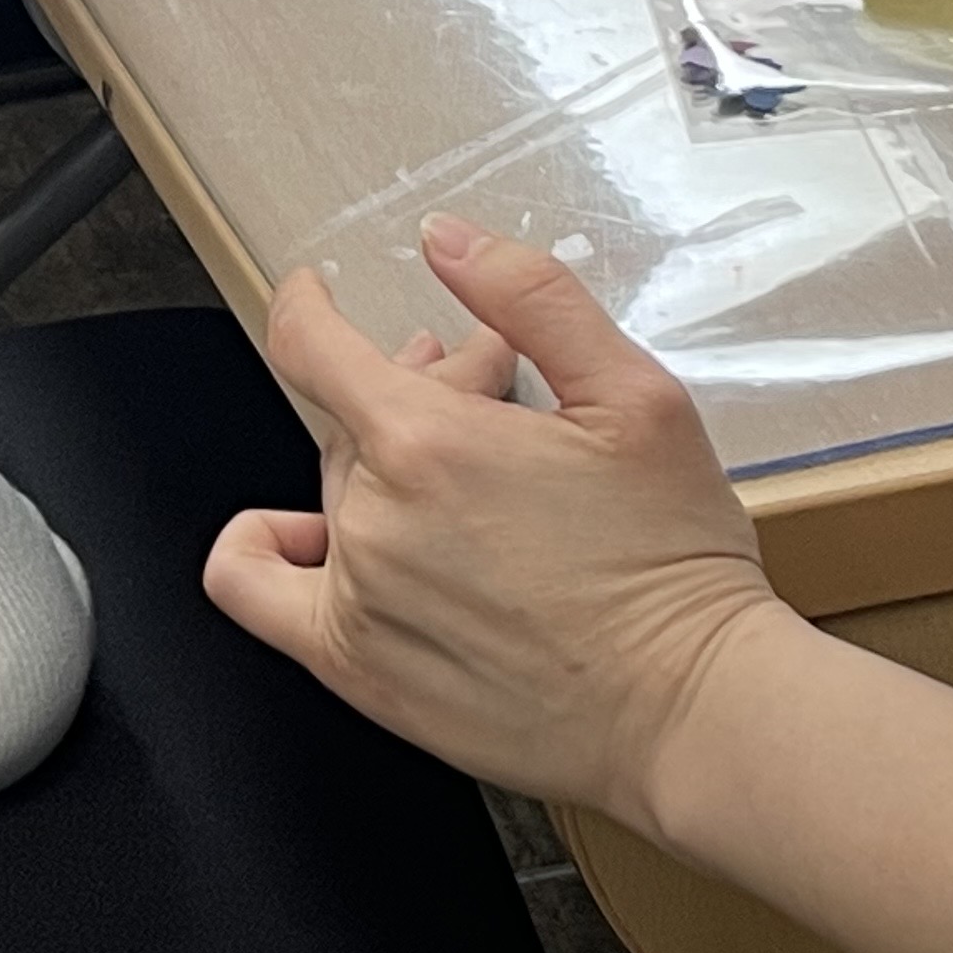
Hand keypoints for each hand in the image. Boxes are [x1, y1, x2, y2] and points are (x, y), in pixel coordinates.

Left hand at [203, 218, 791, 835]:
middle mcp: (375, 521)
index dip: (307, 306)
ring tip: (460, 478)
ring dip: (381, 470)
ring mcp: (358, 600)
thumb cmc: (675, 566)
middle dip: (418, 396)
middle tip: (499, 408)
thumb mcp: (636, 396)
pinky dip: (273, 551)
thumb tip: (447, 238)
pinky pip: (257, 590)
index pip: (309, 344)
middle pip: (351, 422)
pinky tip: (317, 540)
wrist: (695, 713)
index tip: (316, 298)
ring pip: (336, 496)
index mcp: (426, 441)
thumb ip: (533, 298)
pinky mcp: (359, 671)